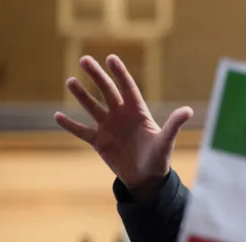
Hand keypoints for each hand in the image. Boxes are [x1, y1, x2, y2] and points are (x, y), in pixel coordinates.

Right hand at [53, 55, 192, 198]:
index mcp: (137, 112)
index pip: (128, 88)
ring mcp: (109, 127)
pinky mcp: (99, 142)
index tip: (111, 58)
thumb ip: (174, 125)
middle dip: (97, 76)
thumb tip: (188, 111)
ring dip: (81, 95)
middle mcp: (121, 115)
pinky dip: (71, 125)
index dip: (120, 73)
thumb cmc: (159, 158)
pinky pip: (82, 131)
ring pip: (92, 107)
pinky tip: (58, 116)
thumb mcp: (166, 141)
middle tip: (84, 59)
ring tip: (70, 81)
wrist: (147, 179)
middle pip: (107, 91)